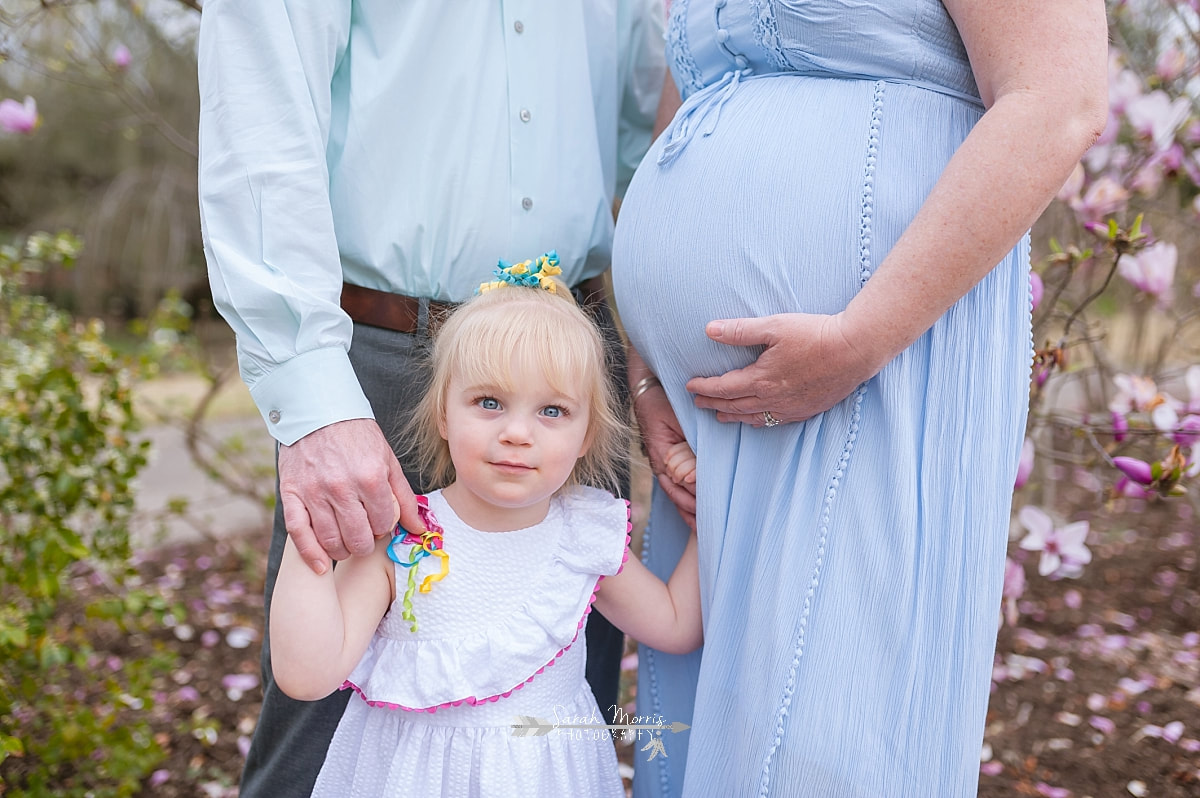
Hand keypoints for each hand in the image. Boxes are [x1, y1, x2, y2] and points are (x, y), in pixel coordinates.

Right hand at [278, 418, 421, 574]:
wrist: (317, 411)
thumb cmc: (357, 436)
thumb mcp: (387, 461)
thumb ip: (403, 497)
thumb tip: (419, 529)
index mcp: (370, 478)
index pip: (382, 524)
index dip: (383, 529)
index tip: (378, 524)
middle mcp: (342, 487)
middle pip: (358, 538)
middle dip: (364, 544)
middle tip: (363, 537)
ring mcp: (314, 492)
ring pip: (331, 540)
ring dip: (342, 550)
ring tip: (346, 546)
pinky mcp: (291, 493)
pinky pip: (299, 533)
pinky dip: (310, 555)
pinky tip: (321, 566)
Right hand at [632, 383, 696, 530]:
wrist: (649, 387)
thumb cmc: (662, 399)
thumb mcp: (678, 417)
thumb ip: (690, 441)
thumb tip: (701, 468)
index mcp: (661, 455)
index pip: (677, 485)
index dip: (692, 500)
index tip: (708, 511)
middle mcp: (661, 462)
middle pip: (676, 494)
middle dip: (691, 513)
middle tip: (709, 530)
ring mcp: (664, 461)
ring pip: (677, 492)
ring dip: (690, 509)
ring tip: (704, 528)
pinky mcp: (669, 457)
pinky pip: (678, 482)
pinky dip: (688, 496)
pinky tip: (698, 507)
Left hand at [686, 312, 878, 426]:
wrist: (855, 350)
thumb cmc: (815, 334)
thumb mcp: (774, 326)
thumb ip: (740, 330)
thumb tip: (709, 330)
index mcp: (761, 379)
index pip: (723, 388)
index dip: (704, 388)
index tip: (690, 386)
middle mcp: (773, 399)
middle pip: (734, 405)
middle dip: (713, 403)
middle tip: (697, 402)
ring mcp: (790, 407)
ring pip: (753, 417)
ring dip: (733, 416)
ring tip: (719, 416)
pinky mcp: (807, 410)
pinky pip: (774, 422)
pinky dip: (758, 422)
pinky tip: (755, 420)